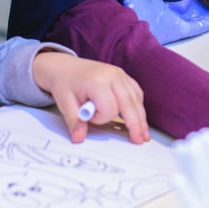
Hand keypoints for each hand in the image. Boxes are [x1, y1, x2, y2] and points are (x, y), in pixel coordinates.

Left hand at [32, 51, 148, 143]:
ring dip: (140, 116)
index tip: (88, 116)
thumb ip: (74, 121)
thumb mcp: (65, 103)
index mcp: (98, 81)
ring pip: (135, 98)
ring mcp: (120, 73)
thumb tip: (79, 138)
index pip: (109, 108)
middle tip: (139, 140)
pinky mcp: (123, 76)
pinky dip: (138, 105)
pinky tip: (139, 117)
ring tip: (143, 134)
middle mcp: (113, 75)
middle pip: (129, 103)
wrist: (65, 67)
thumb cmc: (65, 83)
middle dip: (135, 123)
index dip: (100, 119)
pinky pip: (136, 92)